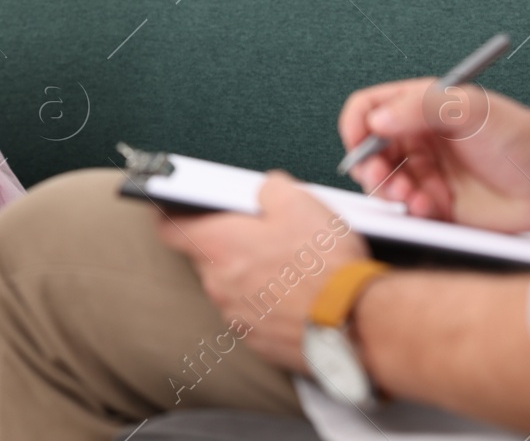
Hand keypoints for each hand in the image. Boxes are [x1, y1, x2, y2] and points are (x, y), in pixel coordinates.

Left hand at [155, 171, 368, 374]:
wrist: (359, 323)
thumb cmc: (327, 266)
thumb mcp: (299, 203)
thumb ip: (270, 188)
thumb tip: (266, 189)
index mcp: (218, 246)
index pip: (169, 228)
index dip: (171, 214)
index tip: (177, 207)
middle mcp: (219, 285)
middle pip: (207, 257)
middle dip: (229, 244)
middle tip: (262, 234)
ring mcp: (237, 318)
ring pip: (233, 287)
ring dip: (251, 276)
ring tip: (290, 267)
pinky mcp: (260, 342)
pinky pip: (255, 315)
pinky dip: (269, 304)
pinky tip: (299, 295)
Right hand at [338, 78, 529, 231]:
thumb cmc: (521, 139)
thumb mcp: (470, 108)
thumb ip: (419, 107)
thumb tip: (376, 121)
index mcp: (420, 107)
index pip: (368, 109)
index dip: (357, 126)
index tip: (360, 144)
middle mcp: (418, 138)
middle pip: (368, 151)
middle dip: (371, 167)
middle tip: (383, 179)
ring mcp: (425, 172)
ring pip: (383, 183)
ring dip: (392, 192)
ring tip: (416, 196)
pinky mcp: (435, 203)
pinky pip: (406, 210)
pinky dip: (413, 210)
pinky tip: (434, 207)